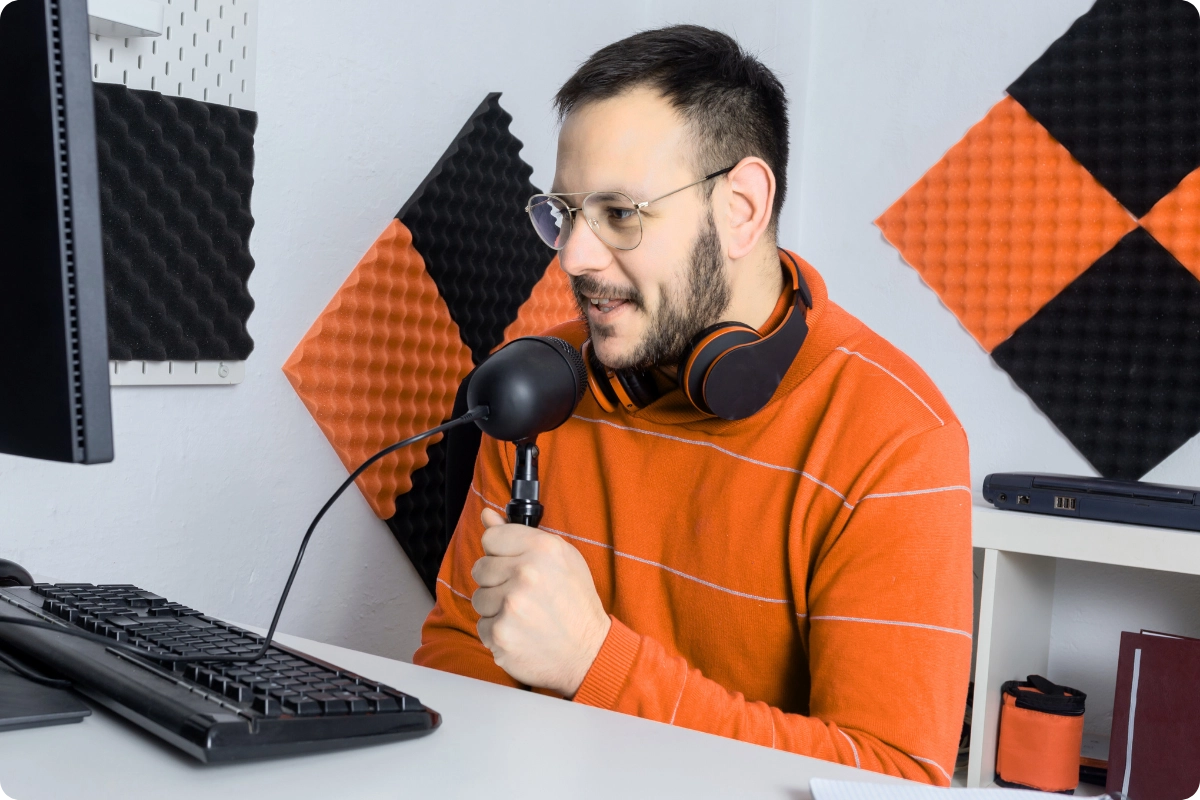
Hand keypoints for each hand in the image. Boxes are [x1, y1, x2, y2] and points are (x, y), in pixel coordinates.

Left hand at [471, 507, 610, 697]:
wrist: (588, 653)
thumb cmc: (576, 605)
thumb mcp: (560, 558)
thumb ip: (519, 534)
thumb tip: (486, 516)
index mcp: (543, 548)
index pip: (491, 537)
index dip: (500, 552)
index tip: (512, 564)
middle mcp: (526, 574)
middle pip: (480, 567)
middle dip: (497, 581)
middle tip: (523, 594)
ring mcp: (511, 605)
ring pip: (479, 598)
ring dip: (496, 607)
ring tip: (524, 614)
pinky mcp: (500, 634)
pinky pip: (481, 626)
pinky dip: (497, 631)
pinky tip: (520, 631)